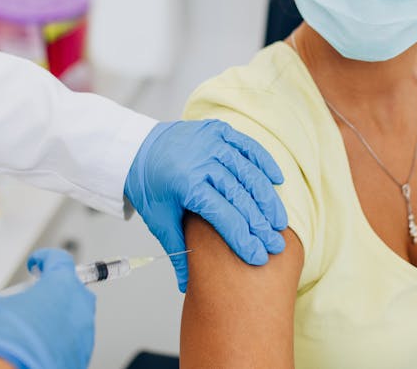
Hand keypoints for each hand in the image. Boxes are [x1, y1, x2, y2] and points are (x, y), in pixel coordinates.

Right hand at [0, 249, 94, 368]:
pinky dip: (59, 340)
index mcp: (61, 285)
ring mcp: (84, 332)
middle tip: (33, 297)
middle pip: (71, 288)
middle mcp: (79, 305)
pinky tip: (39, 347)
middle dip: (54, 290)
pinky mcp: (82, 354)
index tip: (36, 262)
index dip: (45, 258)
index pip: (59, 260)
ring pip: (75, 316)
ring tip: (33, 327)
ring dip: (57, 317)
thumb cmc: (5, 343)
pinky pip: (73, 341)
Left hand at [124, 120, 287, 291]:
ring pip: (249, 172)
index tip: (258, 256)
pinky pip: (248, 146)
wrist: (138, 148)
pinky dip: (264, 162)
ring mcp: (212, 142)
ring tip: (279, 221)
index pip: (223, 215)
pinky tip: (277, 181)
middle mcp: (201, 160)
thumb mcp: (159, 220)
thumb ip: (178, 250)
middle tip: (276, 245)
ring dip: (267, 198)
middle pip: (240, 196)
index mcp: (186, 184)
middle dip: (261, 224)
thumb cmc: (151, 187)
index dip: (243, 238)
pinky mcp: (218, 130)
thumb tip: (186, 286)